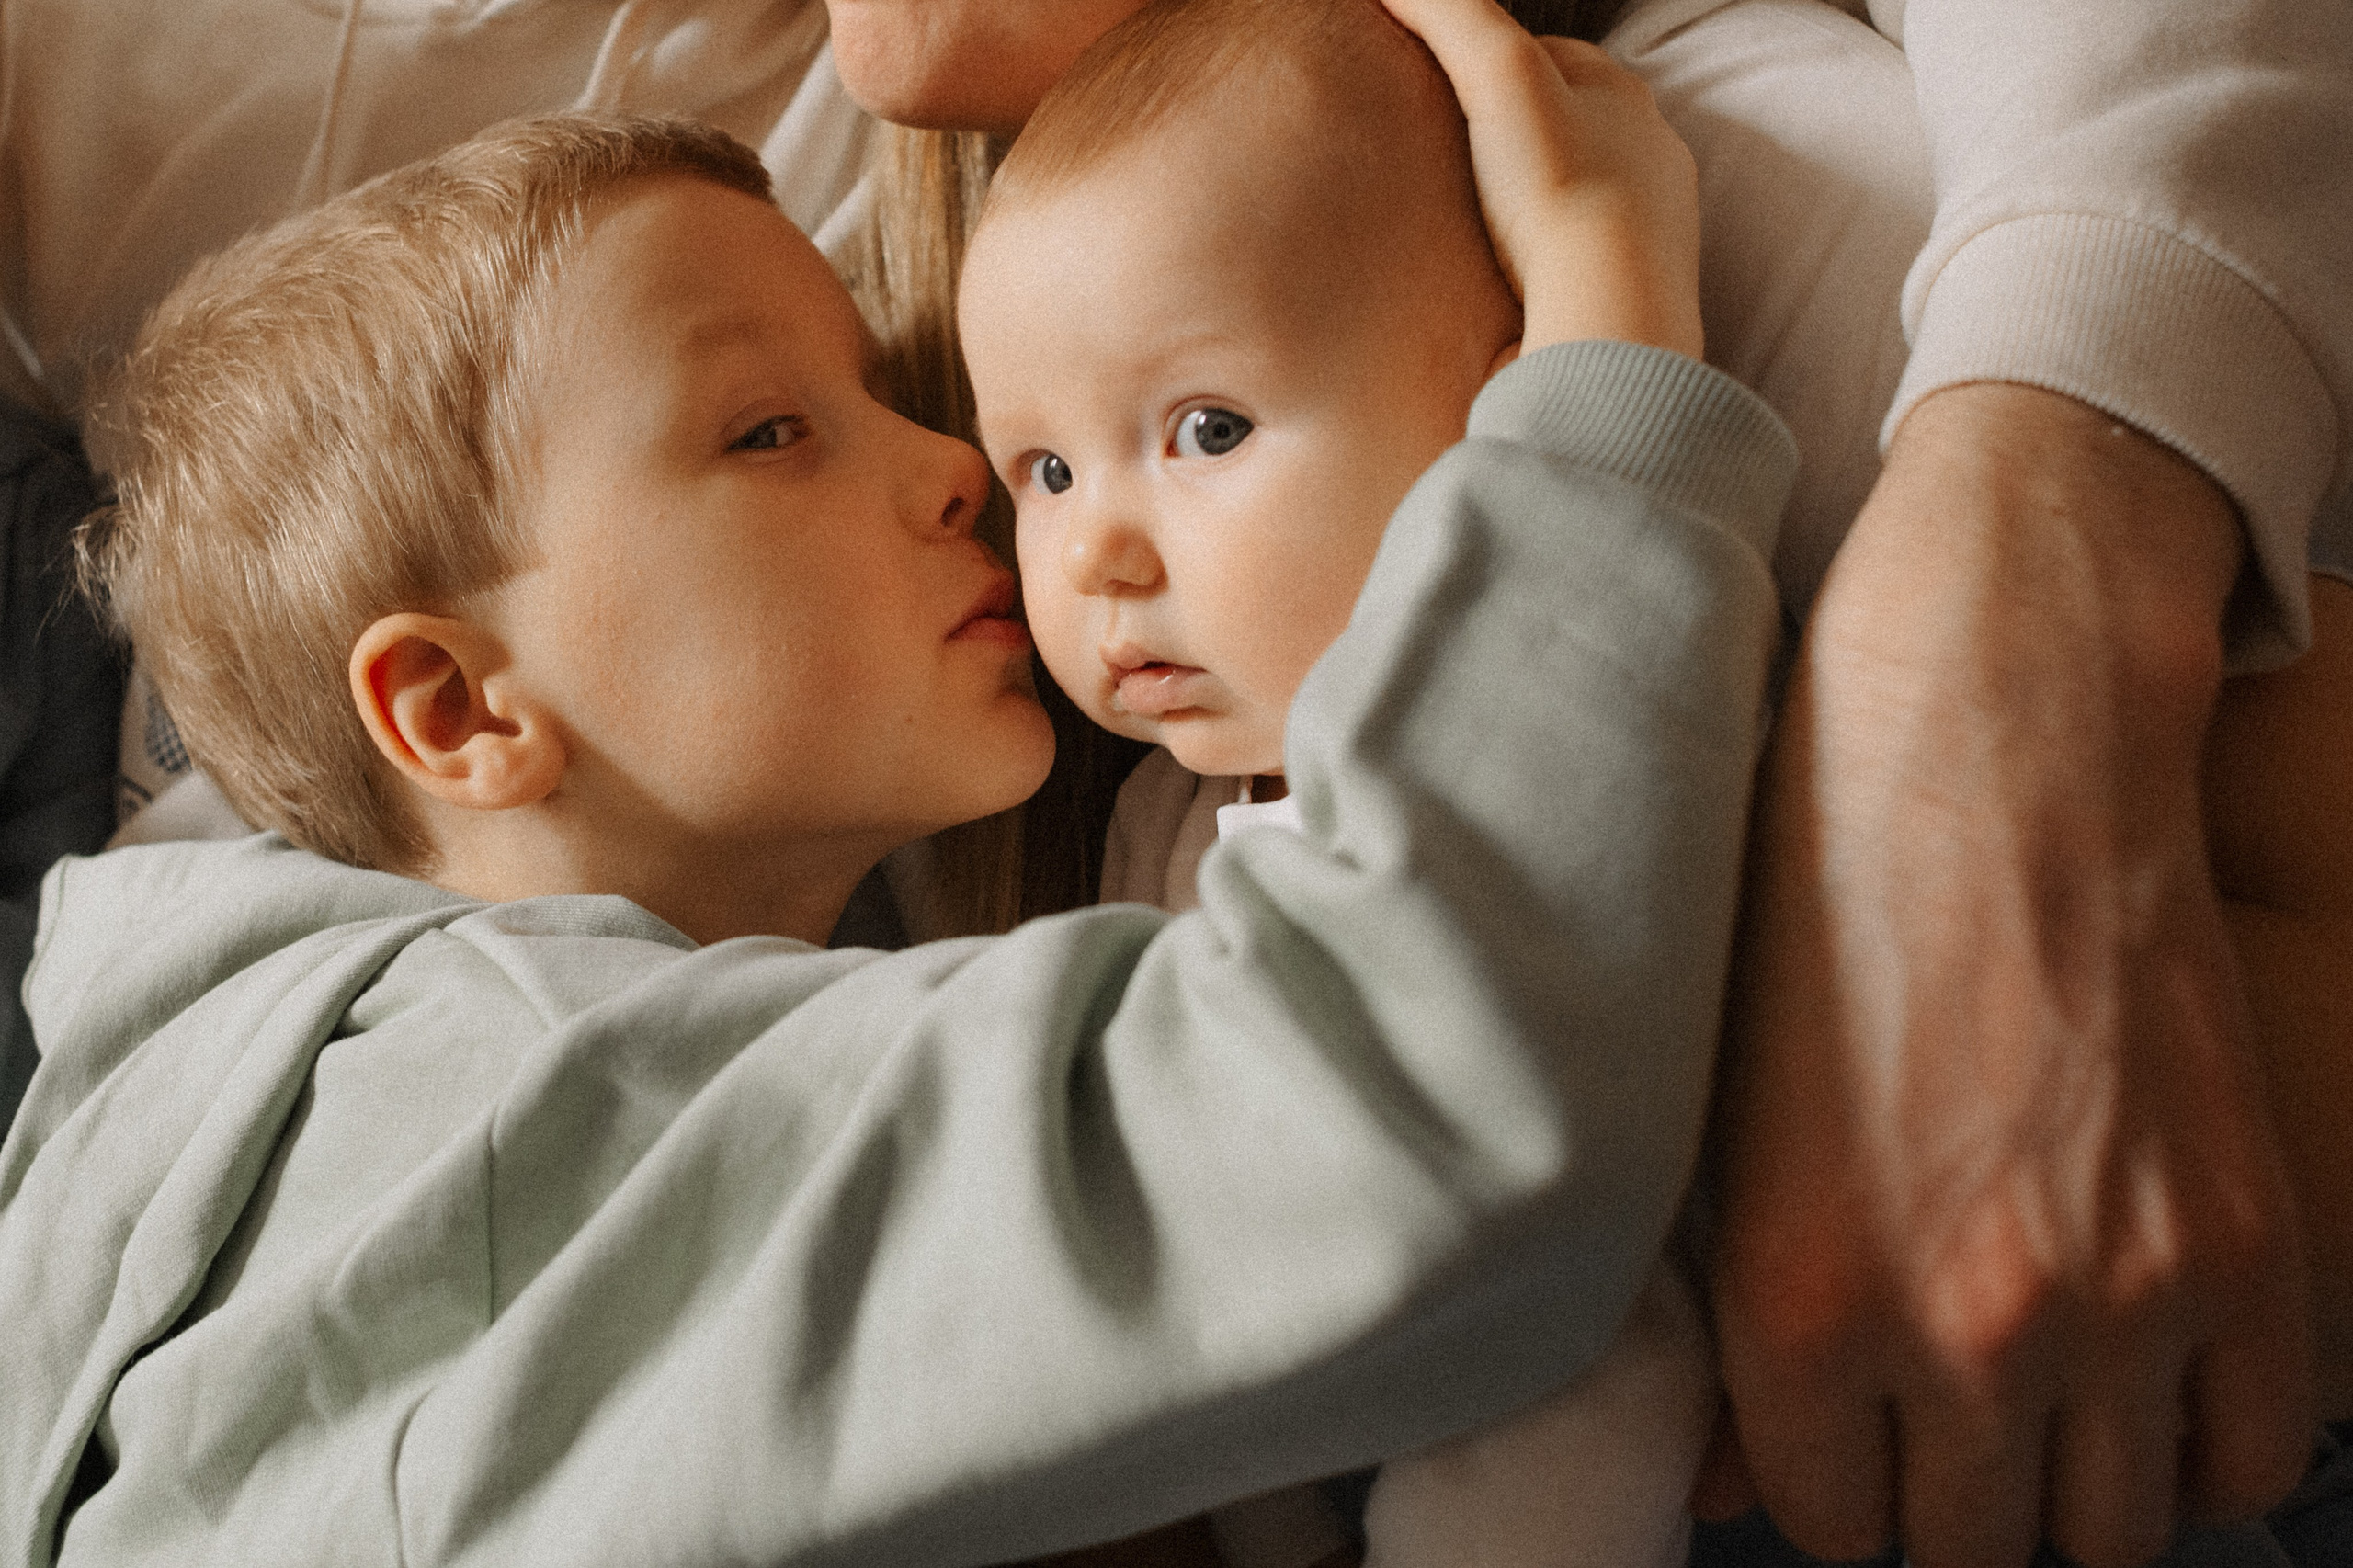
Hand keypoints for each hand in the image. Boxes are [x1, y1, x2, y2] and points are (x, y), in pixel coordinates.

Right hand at [1378, 0, 1701, 358]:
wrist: (1610, 311)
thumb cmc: (1561, 187)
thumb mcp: (1498, 74)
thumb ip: (1450, 15)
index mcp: (1626, 97)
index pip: (1557, 59)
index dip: (1500, 64)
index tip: (1451, 83)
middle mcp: (1651, 159)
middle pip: (1575, 131)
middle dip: (1526, 140)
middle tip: (1462, 159)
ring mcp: (1652, 232)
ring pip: (1585, 203)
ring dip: (1541, 210)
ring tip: (1481, 227)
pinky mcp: (1634, 297)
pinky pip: (1585, 269)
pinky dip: (1553, 268)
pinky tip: (1511, 283)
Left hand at [1710, 383, 2313, 1567]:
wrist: (1994, 760)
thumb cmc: (1826, 916)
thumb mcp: (1728, 1124)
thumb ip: (1733, 1330)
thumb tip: (1730, 1477)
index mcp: (1804, 1301)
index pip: (1825, 1521)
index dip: (1832, 1483)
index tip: (1846, 1436)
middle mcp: (1968, 1328)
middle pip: (1972, 1547)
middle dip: (1945, 1496)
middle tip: (1939, 1419)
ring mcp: (2130, 1297)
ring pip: (2111, 1531)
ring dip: (2068, 1484)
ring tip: (2039, 1403)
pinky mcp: (2253, 1246)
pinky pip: (2248, 1454)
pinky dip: (2199, 1447)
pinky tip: (2150, 1387)